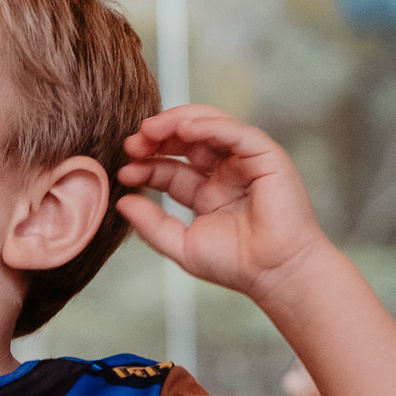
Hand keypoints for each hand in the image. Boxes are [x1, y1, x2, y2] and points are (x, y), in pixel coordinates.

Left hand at [116, 106, 325, 303]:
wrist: (274, 273)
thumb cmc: (236, 265)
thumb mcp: (181, 245)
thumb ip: (151, 224)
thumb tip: (121, 202)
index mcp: (207, 192)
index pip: (172, 168)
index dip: (147, 166)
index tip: (124, 172)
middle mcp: (226, 173)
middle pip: (187, 141)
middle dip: (158, 138)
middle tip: (132, 143)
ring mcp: (246, 162)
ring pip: (210, 127)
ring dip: (178, 122)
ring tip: (150, 129)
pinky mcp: (266, 156)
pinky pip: (236, 132)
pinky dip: (210, 125)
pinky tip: (184, 127)